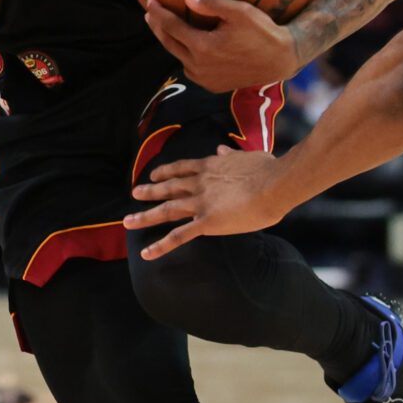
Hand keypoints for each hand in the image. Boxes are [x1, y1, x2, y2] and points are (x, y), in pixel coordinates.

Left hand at [125, 147, 287, 257]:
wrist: (274, 184)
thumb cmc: (267, 169)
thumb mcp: (246, 156)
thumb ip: (231, 155)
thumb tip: (222, 148)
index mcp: (210, 166)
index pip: (183, 168)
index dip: (166, 171)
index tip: (154, 174)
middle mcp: (199, 183)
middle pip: (169, 187)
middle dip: (151, 191)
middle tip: (135, 193)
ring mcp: (200, 203)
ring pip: (166, 210)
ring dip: (145, 216)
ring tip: (128, 221)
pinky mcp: (206, 222)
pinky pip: (178, 236)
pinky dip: (161, 246)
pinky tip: (147, 253)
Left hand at [143, 0, 299, 91]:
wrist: (280, 60)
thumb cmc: (262, 32)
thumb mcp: (240, 11)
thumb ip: (212, 4)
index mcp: (203, 47)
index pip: (172, 27)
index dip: (159, 13)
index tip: (150, 2)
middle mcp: (199, 65)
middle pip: (169, 43)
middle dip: (157, 27)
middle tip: (150, 14)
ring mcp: (205, 78)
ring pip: (179, 57)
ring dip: (171, 42)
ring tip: (166, 29)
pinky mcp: (212, 86)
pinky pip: (191, 69)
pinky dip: (185, 56)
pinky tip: (186, 46)